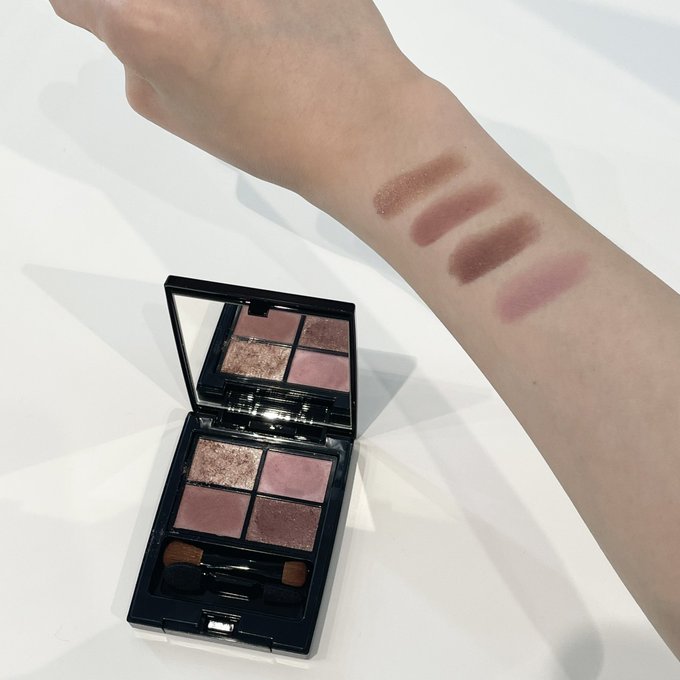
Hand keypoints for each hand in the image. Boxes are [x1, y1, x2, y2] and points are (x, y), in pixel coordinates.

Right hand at [49, 0, 420, 194]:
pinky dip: (261, 10)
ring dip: (220, 15)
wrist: (363, 125)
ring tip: (251, 39)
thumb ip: (138, 61)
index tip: (106, 17)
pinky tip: (280, 25)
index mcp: (146, 24)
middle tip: (205, 44)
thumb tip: (128, 29)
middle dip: (164, 13)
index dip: (91, 10)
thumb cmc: (277, 137)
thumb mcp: (183, 116)